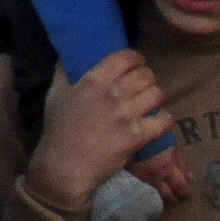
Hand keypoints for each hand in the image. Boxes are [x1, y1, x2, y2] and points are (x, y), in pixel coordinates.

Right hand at [27, 47, 174, 212]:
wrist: (65, 166)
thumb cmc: (58, 130)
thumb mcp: (55, 95)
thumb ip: (63, 72)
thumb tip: (68, 54)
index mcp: (92, 81)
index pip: (125, 57)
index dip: (136, 58)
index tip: (137, 63)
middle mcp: (112, 95)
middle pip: (146, 75)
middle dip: (148, 78)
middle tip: (144, 85)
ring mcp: (126, 116)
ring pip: (157, 94)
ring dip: (156, 97)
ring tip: (151, 102)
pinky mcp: (137, 137)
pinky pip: (163, 120)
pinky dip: (164, 119)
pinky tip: (158, 121)